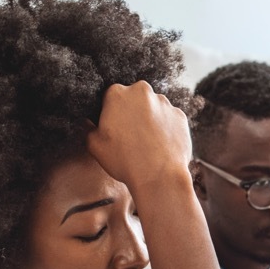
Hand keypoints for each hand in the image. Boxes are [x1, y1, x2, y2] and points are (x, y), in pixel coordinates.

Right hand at [86, 81, 192, 198]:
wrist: (159, 176)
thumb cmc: (124, 160)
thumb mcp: (94, 145)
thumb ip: (88, 128)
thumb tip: (88, 123)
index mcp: (117, 93)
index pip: (110, 98)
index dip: (111, 113)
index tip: (113, 128)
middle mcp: (142, 92)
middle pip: (134, 99)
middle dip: (132, 113)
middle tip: (131, 136)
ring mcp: (165, 103)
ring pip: (154, 108)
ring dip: (150, 120)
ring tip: (147, 143)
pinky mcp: (181, 116)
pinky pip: (170, 120)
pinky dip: (166, 129)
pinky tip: (161, 146)